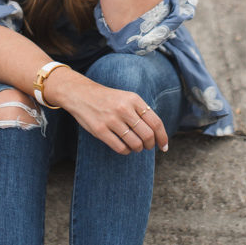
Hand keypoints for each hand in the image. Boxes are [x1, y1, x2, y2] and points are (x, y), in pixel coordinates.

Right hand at [45, 69, 168, 154]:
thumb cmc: (108, 99)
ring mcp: (111, 120)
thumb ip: (142, 112)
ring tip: (135, 146)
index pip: (156, 122)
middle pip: (147, 135)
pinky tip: (124, 147)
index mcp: (134, 99)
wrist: (81, 94)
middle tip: (147, 146)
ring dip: (138, 149)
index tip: (164, 147)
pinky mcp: (100, 130)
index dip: (163, 137)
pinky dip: (126, 151)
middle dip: (150, 145)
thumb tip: (158, 134)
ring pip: (135, 144)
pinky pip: (121, 148)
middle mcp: (124, 109)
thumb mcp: (127, 98)